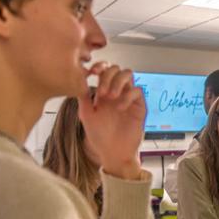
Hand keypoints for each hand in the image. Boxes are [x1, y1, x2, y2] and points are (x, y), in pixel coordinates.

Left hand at [78, 62, 145, 179]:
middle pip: (117, 69)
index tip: (92, 72)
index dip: (99, 66)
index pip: (104, 70)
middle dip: (108, 76)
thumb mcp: (86, 114)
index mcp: (103, 92)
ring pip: (129, 75)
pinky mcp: (139, 106)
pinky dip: (127, 96)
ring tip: (111, 97)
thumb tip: (79, 78)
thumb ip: (83, 97)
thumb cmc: (100, 136)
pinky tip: (120, 108)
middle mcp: (117, 92)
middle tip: (102, 92)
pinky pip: (137, 91)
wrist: (113, 152)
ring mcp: (128, 98)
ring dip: (118, 82)